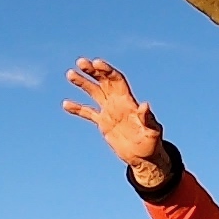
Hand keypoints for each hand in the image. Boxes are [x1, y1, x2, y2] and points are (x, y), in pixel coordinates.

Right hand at [63, 59, 169, 183]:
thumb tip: (145, 105)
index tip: (96, 63)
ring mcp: (110, 112)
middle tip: (80, 62)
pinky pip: (88, 113)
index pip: (116, 80)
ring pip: (94, 92)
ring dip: (83, 83)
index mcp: (128, 102)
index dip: (107, 71)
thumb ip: (147, 118)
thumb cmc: (152, 142)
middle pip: (104, 81)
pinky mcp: (103, 123)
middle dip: (93, 71)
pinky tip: (65, 104)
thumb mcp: (152, 130)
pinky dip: (77, 109)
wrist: (144, 156)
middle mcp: (118, 103)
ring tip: (70, 74)